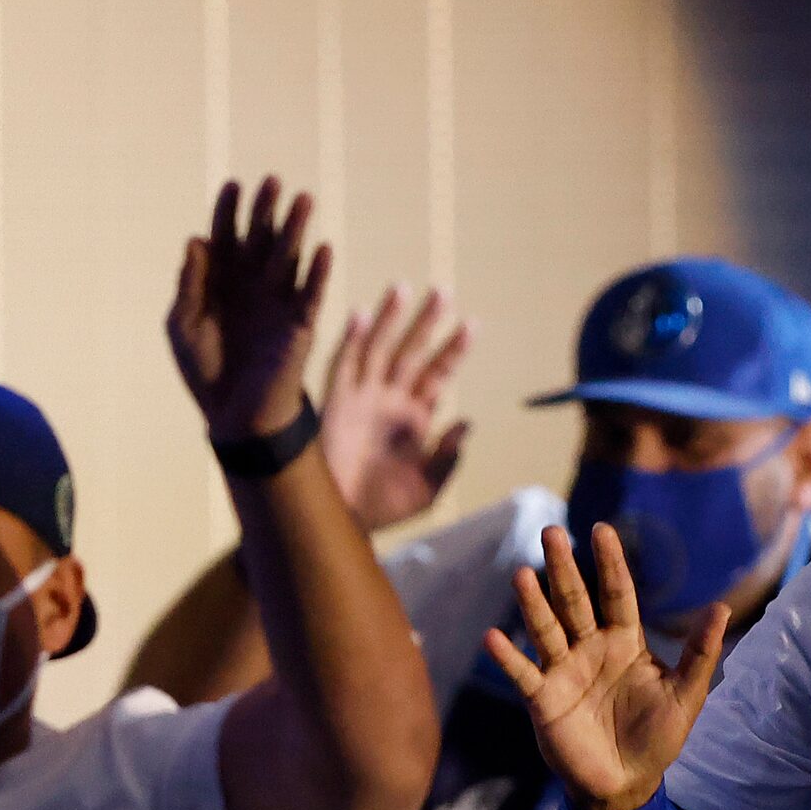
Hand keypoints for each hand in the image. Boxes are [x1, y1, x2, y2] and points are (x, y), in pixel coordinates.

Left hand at [168, 178, 332, 445]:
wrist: (236, 418)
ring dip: (297, 230)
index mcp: (222, 282)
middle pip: (262, 238)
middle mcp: (252, 286)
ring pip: (289, 258)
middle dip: (266, 210)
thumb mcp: (182, 324)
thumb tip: (195, 239)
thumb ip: (189, 283)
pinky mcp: (300, 327)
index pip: (226, 236)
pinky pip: (311, 295)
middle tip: (272, 181)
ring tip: (303, 199)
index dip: (229, 211)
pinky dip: (317, 273)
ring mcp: (278, 304)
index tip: (232, 185)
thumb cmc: (206, 371)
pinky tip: (324, 248)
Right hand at [319, 284, 471, 533]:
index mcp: (415, 418)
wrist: (341, 520)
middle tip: (444, 292)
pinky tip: (361, 315)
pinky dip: (352, 342)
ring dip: (392, 321)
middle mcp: (390, 401)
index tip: (472, 324)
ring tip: (404, 289)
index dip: (454, 350)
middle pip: (413, 353)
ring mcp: (364, 399)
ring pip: (380, 350)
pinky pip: (344, 366)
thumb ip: (446, 455)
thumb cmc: (383, 508)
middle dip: (427, 323)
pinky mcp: (338, 404)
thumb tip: (467, 423)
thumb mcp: (427, 487)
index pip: (438, 374)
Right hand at [483, 526, 726, 809]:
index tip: (602, 530)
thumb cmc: (658, 738)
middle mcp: (590, 648)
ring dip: (533, 604)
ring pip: (546, 629)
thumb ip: (700, 652)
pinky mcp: (543, 699)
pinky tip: (493, 637)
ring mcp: (563, 672)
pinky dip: (508, 657)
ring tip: (522, 575)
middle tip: (551, 532)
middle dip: (563, 569)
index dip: (610, 564)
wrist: (627, 784)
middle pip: (574, 601)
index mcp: (624, 642)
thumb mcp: (686, 695)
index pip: (617, 594)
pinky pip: (524, 674)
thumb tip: (723, 608)